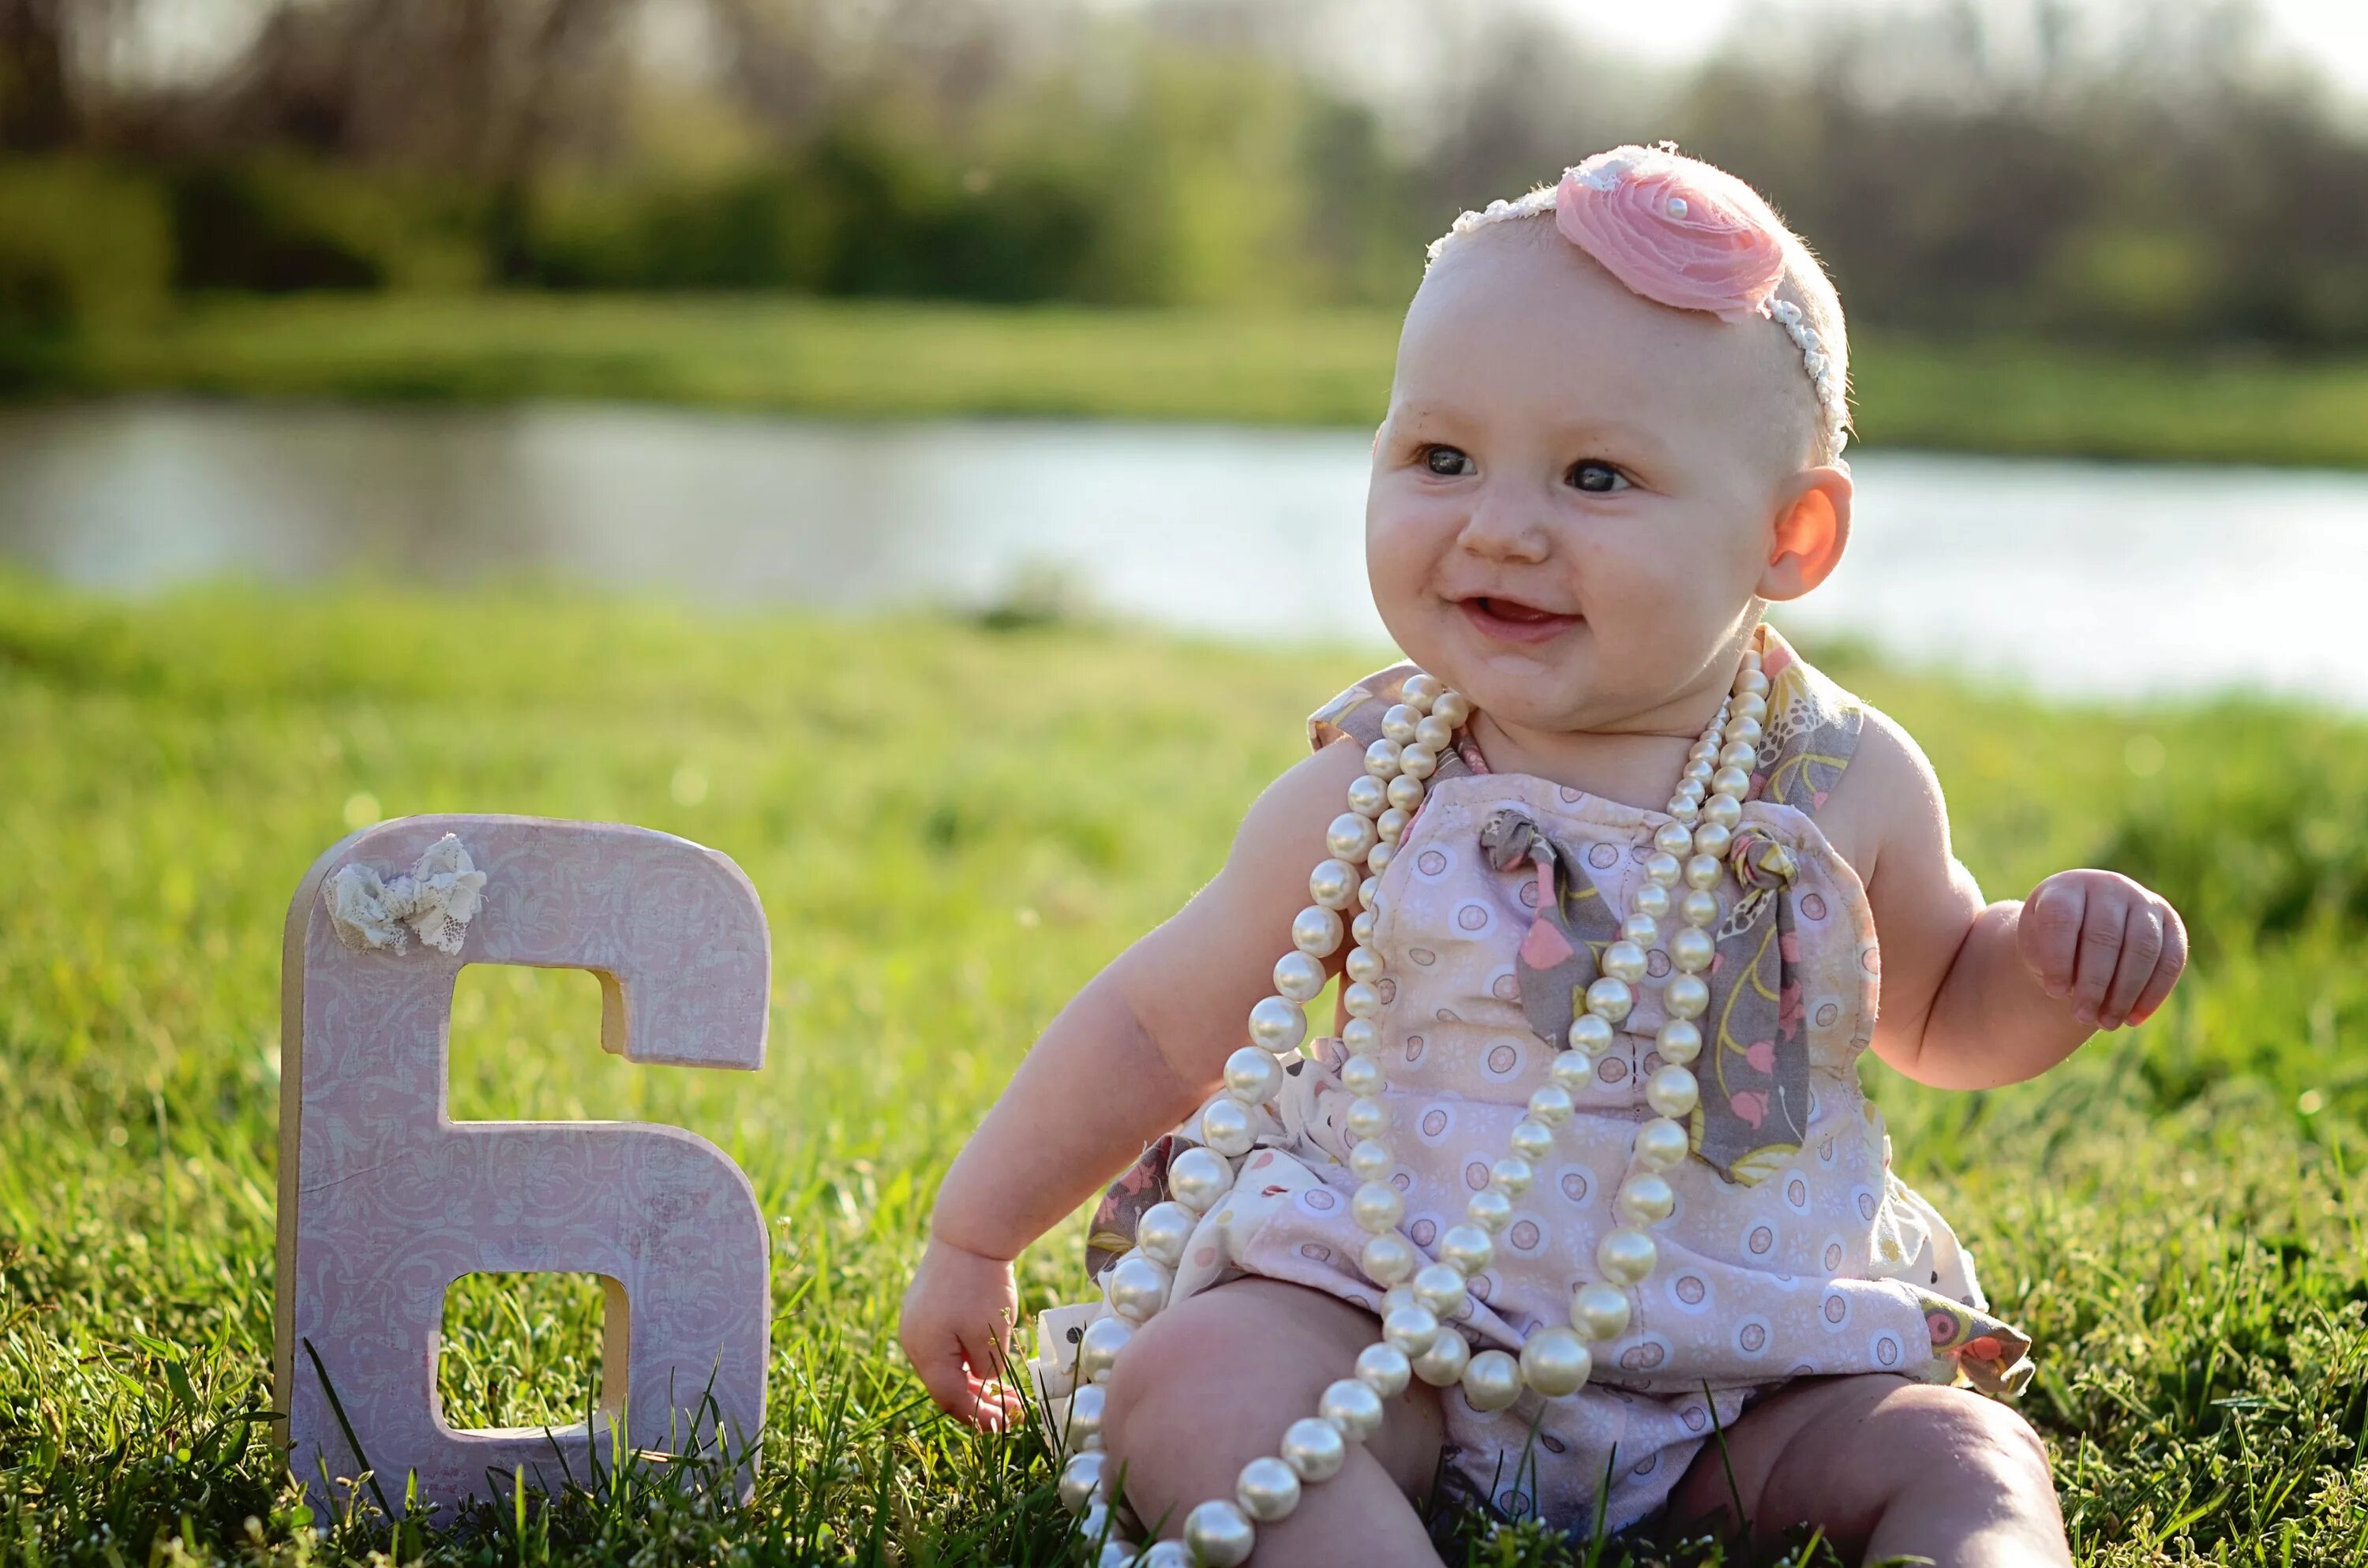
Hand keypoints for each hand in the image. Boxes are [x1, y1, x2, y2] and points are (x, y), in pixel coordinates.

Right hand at [898, 1235, 1026, 1430]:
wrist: (969, 1232)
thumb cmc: (982, 1285)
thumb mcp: (991, 1335)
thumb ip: (986, 1368)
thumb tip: (983, 1383)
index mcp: (926, 1351)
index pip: (951, 1399)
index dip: (979, 1417)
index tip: (1005, 1425)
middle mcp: (913, 1339)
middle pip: (944, 1383)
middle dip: (978, 1400)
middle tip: (1012, 1409)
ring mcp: (916, 1321)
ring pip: (944, 1364)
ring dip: (973, 1379)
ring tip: (1005, 1388)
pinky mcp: (924, 1306)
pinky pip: (943, 1342)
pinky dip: (965, 1355)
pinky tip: (988, 1357)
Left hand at [2016, 870, 2186, 1030]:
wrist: (2082, 931)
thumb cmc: (2050, 941)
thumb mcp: (2036, 946)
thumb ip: (2047, 960)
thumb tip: (2070, 991)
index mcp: (2067, 887)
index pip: (2062, 919)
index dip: (2058, 959)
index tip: (2053, 993)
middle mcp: (2108, 887)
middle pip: (2105, 937)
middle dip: (2094, 984)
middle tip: (2082, 1016)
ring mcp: (2143, 901)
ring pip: (2142, 948)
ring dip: (2125, 992)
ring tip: (2106, 1023)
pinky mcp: (2170, 923)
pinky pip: (2170, 959)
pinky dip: (2153, 993)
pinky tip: (2133, 1019)